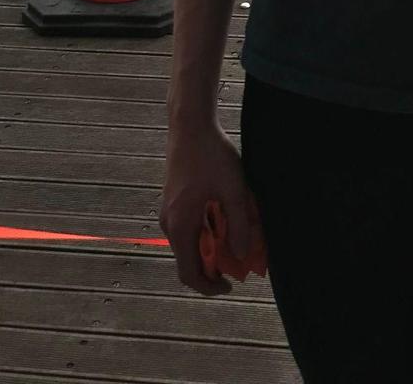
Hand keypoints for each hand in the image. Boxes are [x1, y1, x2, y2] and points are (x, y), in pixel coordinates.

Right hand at [160, 118, 264, 296]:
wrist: (190, 124)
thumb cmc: (211, 155)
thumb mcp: (233, 189)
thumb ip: (239, 224)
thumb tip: (243, 255)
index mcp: (180, 225)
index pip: (188, 273)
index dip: (209, 286)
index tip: (230, 285)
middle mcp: (169, 223)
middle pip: (189, 260)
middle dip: (214, 266)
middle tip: (239, 260)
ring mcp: (169, 212)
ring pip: (190, 243)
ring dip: (212, 247)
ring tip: (236, 237)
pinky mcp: (174, 201)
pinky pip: (189, 228)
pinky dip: (207, 232)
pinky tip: (225, 218)